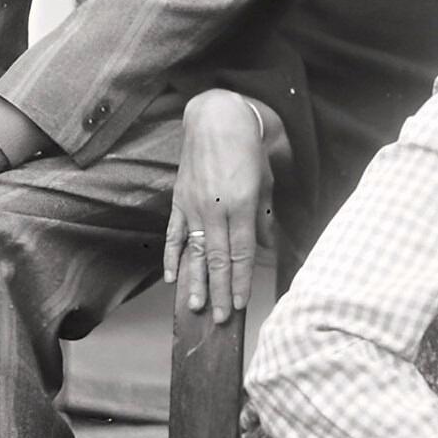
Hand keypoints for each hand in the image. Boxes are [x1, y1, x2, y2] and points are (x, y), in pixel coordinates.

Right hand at [167, 91, 276, 323]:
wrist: (217, 117)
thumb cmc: (249, 148)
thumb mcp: (266, 180)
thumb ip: (264, 216)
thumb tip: (263, 246)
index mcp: (242, 204)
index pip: (241, 253)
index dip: (240, 282)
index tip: (240, 306)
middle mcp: (216, 209)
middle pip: (217, 259)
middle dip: (220, 291)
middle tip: (220, 320)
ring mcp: (194, 205)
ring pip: (194, 251)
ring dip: (195, 282)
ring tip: (196, 307)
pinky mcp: (179, 199)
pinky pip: (174, 233)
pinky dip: (172, 256)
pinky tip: (172, 277)